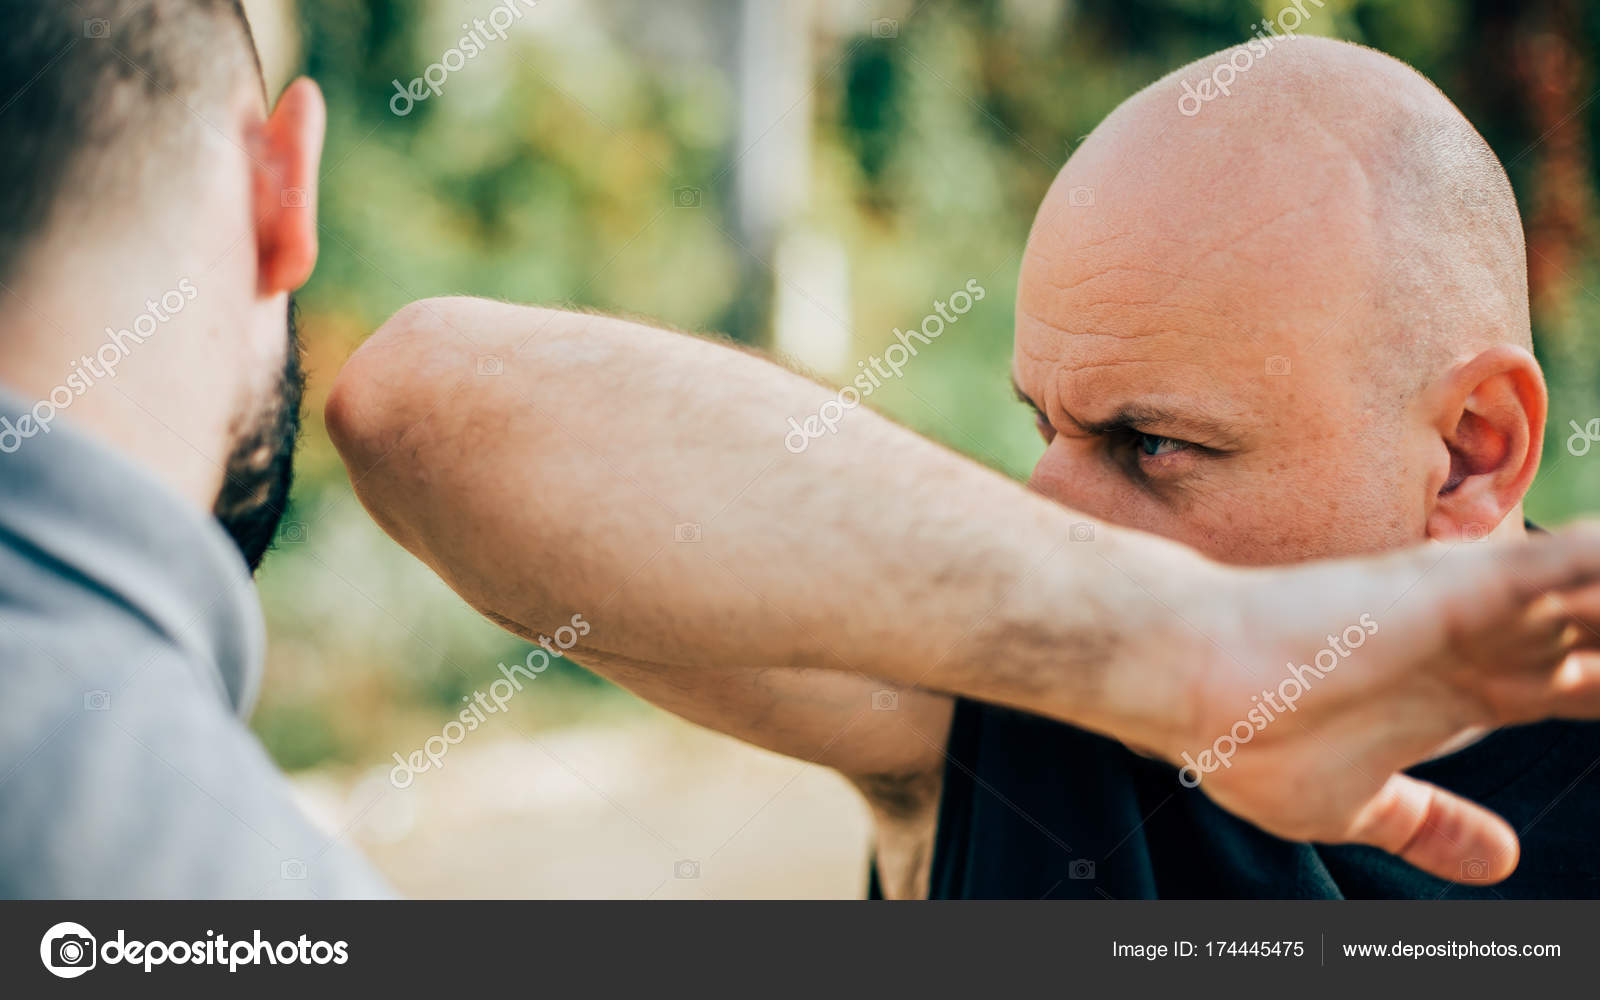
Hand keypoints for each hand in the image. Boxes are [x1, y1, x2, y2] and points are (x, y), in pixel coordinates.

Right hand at [1165, 524, 1599, 882]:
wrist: (1188, 680)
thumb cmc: (1248, 739)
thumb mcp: (1358, 806)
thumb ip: (1432, 825)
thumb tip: (1504, 861)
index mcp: (1466, 696)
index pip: (1583, 689)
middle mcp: (1484, 647)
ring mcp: (1474, 615)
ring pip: (1599, 599)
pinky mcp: (1454, 589)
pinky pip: (1562, 568)